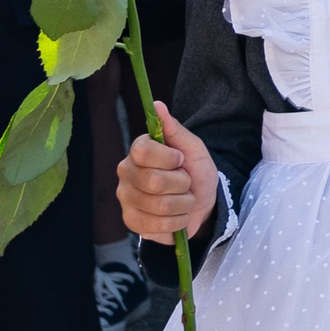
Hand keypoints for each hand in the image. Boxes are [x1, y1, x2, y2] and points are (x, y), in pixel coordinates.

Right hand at [118, 103, 216, 241]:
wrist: (203, 204)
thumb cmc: (196, 172)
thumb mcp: (193, 149)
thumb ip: (175, 129)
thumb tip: (157, 104)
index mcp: (139, 151)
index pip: (143, 151)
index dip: (169, 158)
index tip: (181, 160)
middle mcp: (126, 173)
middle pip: (154, 181)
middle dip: (182, 183)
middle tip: (185, 183)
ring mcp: (126, 200)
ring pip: (160, 205)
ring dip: (184, 204)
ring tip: (183, 199)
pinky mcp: (131, 223)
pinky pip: (158, 226)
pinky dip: (178, 222)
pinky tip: (176, 216)